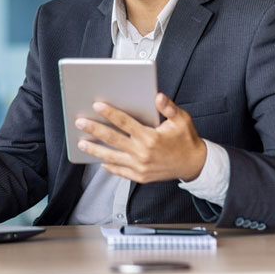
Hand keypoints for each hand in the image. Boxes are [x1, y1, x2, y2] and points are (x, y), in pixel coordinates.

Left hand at [75, 93, 206, 182]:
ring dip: (95, 150)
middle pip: (112, 139)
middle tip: (80, 122)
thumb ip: (168, 107)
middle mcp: (143, 153)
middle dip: (94, 129)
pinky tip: (100, 160)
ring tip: (81, 143)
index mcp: (151, 137)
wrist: (195, 165)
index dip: (110, 113)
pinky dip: (109, 166)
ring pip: (112, 157)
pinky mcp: (140, 177)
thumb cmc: (186, 139)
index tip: (97, 105)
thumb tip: (157, 96)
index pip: (125, 122)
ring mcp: (140, 167)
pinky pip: (120, 171)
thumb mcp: (181, 119)